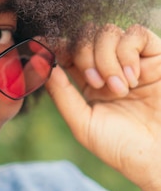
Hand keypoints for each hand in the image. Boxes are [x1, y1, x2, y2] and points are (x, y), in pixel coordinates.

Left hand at [45, 25, 160, 190]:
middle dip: (84, 55)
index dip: (55, 44)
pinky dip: (128, 52)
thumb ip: (61, 93)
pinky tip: (134, 78)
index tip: (42, 44)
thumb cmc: (123, 148)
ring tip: (121, 89)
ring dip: (107, 59)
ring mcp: (132, 59)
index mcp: (89, 81)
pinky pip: (136, 33)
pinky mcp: (156, 56)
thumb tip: (40, 63)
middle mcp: (109, 66)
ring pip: (107, 32)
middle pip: (85, 35)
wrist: (158, 158)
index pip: (68, 50)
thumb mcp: (83, 123)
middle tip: (97, 84)